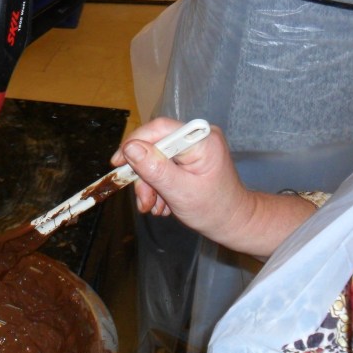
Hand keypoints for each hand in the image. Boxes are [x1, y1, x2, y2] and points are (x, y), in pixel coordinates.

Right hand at [112, 118, 315, 258]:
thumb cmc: (214, 210)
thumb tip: (131, 148)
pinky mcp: (189, 158)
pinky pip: (163, 165)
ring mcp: (193, 147)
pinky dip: (158, 185)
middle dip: (144, 175)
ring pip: (155, 158)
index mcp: (201, 140)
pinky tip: (163, 203)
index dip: (134, 143)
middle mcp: (197, 137)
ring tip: (154, 208)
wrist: (234, 223)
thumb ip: (156, 169)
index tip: (118, 164)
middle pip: (155, 145)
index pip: (159, 129)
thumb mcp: (181, 193)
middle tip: (143, 201)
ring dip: (149, 185)